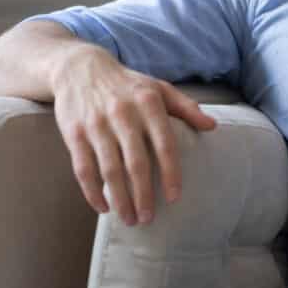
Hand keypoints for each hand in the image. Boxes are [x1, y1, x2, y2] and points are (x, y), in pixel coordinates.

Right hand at [52, 47, 216, 225]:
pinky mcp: (74, 134)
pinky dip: (92, 191)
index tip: (174, 198)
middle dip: (143, 194)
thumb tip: (213, 126)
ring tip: (130, 219)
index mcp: (149, 104)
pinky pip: (83, 168)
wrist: (80, 68)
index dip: (170, 173)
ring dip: (120, 198)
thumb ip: (186, 108)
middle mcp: (123, 115)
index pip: (164, 144)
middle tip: (149, 218)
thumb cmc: (127, 84)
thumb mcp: (159, 88)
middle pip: (136, 163)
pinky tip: (103, 208)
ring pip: (109, 170)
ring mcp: (96, 125)